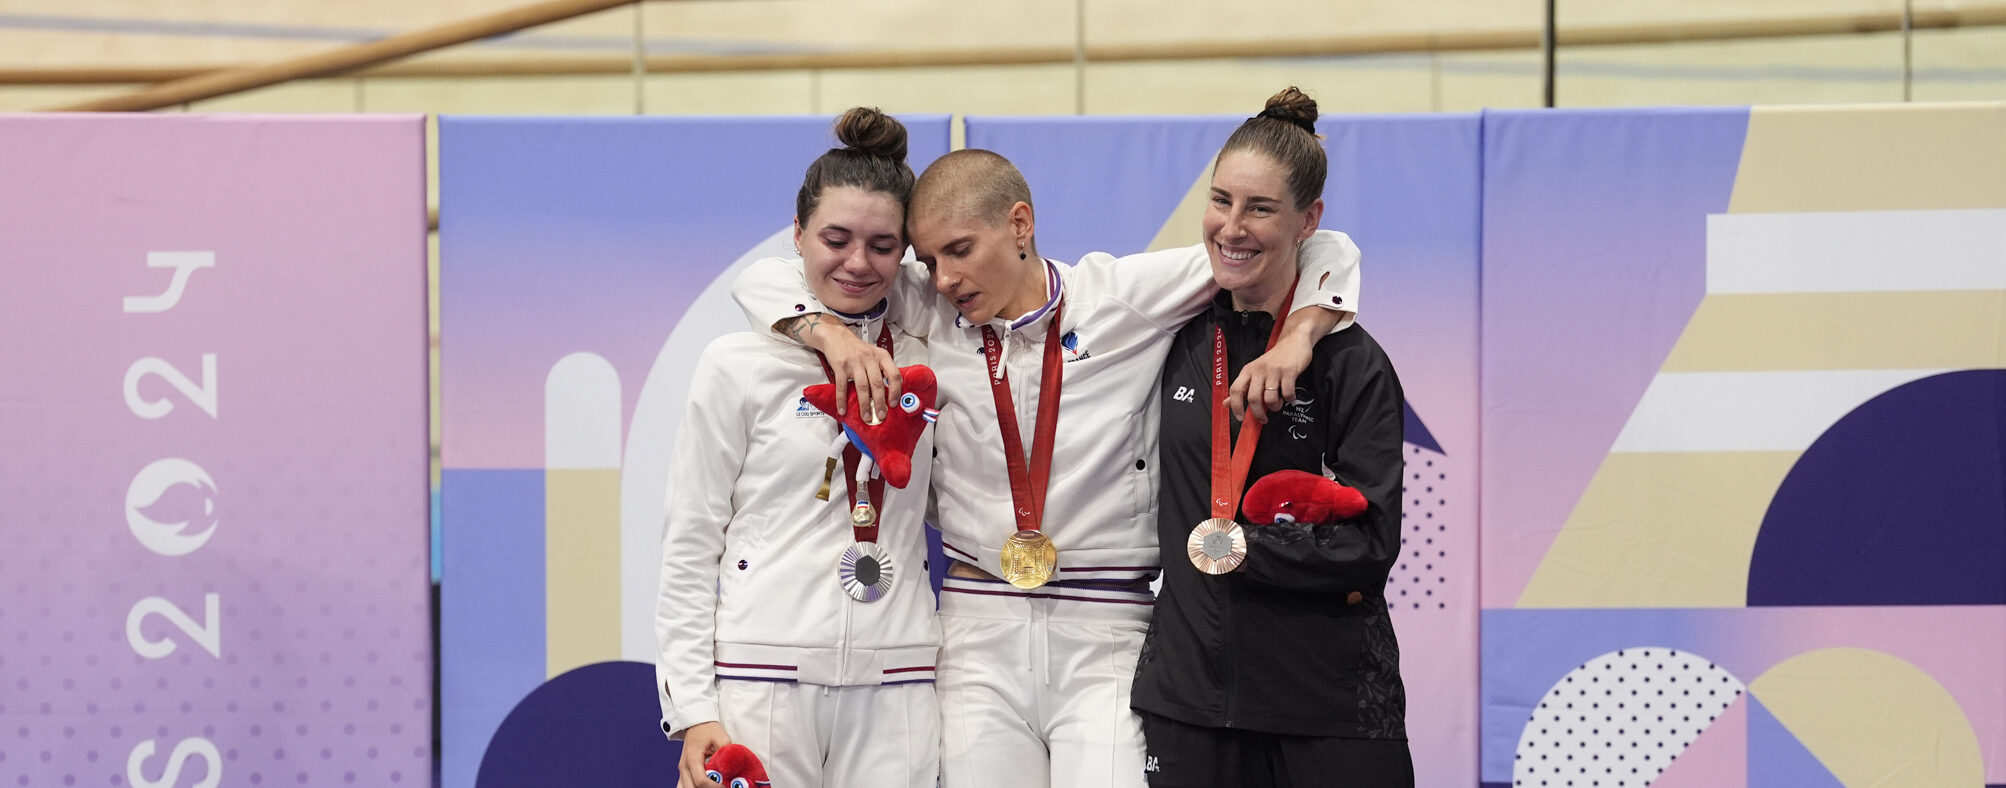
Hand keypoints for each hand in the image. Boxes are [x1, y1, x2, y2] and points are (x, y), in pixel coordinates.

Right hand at [676, 722, 730, 787]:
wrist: (697, 724)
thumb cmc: (708, 729)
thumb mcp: (721, 738)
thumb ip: (726, 753)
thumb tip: (732, 768)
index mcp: (693, 759)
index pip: (701, 781)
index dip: (715, 787)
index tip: (726, 786)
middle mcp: (684, 767)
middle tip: (721, 786)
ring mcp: (682, 771)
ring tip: (713, 785)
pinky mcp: (684, 772)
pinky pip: (684, 786)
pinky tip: (706, 786)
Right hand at [782, 314, 901, 420]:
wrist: (837, 336)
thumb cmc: (858, 349)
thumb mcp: (875, 355)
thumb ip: (882, 370)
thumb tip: (889, 395)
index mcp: (882, 356)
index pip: (894, 374)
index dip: (895, 391)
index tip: (894, 404)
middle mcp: (870, 358)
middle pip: (877, 383)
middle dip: (880, 402)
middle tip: (881, 415)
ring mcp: (855, 362)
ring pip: (862, 387)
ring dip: (864, 404)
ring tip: (867, 416)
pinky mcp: (841, 366)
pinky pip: (842, 386)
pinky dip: (842, 400)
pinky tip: (843, 410)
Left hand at [1228, 304, 1342, 421]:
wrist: (1294, 341)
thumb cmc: (1273, 360)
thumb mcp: (1254, 371)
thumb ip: (1241, 388)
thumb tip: (1226, 404)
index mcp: (1248, 371)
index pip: (1235, 390)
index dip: (1236, 406)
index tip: (1241, 418)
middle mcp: (1259, 370)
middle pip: (1253, 398)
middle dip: (1258, 413)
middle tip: (1263, 419)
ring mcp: (1274, 371)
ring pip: (1270, 398)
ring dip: (1275, 407)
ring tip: (1277, 405)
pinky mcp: (1289, 371)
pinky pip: (1287, 392)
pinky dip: (1289, 399)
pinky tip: (1289, 396)